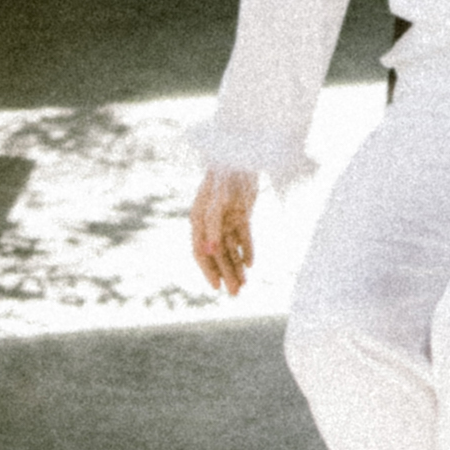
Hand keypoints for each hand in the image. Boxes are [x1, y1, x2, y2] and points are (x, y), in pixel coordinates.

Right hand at [191, 166, 258, 294]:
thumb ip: (212, 227)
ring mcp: (226, 218)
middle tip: (235, 293)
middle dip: (226, 274)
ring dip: (236, 266)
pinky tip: (250, 264)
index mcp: (198, 221)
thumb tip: (208, 251)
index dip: (207, 271)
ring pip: (230, 248)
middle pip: (217, 254)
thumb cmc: (223, 179)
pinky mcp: (241, 213)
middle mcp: (211, 223)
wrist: (241, 156)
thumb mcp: (216, 203)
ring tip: (244, 284)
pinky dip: (246, 249)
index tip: (216, 287)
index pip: (200, 252)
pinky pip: (243, 236)